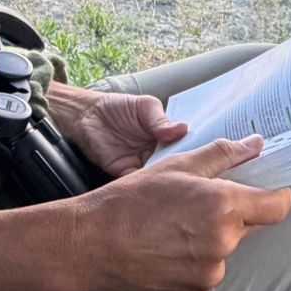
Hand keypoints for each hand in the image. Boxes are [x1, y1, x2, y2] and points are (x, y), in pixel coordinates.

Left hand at [62, 90, 186, 176]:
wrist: (87, 115)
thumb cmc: (118, 106)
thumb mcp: (144, 107)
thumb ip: (160, 120)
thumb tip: (182, 129)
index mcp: (166, 136)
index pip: (184, 147)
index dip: (193, 152)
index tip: (204, 158)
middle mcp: (157, 152)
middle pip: (173, 164)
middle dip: (180, 169)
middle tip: (190, 173)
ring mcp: (142, 163)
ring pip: (157, 175)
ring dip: (162, 179)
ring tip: (172, 180)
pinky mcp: (125, 172)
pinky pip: (137, 182)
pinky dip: (142, 184)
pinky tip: (149, 183)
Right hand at [69, 136, 290, 290]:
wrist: (92, 243)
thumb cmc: (131, 200)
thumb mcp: (178, 167)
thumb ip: (223, 156)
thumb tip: (255, 144)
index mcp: (224, 206)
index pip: (278, 206)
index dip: (276, 195)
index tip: (266, 189)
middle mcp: (224, 242)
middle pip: (250, 225)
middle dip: (234, 213)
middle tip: (199, 203)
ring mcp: (211, 272)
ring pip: (227, 248)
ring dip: (214, 237)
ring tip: (176, 226)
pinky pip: (210, 269)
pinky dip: (198, 259)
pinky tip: (170, 247)